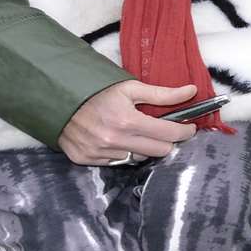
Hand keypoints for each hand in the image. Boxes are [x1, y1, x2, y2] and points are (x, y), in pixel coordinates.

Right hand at [59, 80, 200, 165]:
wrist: (59, 99)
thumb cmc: (97, 91)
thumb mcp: (130, 87)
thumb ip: (163, 93)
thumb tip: (192, 91)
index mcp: (128, 121)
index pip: (169, 135)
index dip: (184, 131)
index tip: (189, 127)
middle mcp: (114, 141)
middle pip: (159, 151)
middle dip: (167, 141)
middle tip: (166, 131)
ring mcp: (99, 153)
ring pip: (138, 158)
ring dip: (143, 147)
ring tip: (138, 133)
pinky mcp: (86, 160)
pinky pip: (117, 162)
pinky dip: (123, 153)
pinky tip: (118, 139)